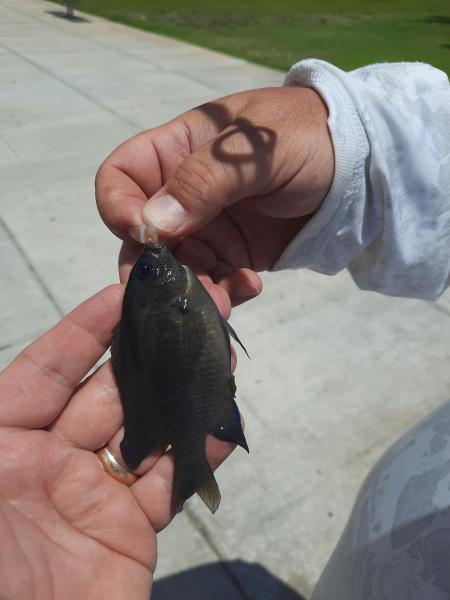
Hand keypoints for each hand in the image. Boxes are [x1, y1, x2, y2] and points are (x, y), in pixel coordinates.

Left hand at [0, 286, 234, 599]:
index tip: (123, 294)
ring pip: (146, 429)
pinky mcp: (131, 528)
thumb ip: (2, 415)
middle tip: (190, 315)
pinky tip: (222, 420)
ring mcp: (95, 492)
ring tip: (217, 355)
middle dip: (149, 352)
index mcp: (3, 441)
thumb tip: (41, 369)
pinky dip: (199, 451)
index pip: (48, 369)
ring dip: (182, 393)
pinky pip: (170, 482)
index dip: (84, 330)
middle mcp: (49, 458)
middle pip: (108, 391)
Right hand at [96, 86, 333, 303]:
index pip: (121, 177)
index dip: (118, 207)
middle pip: (142, 236)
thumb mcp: (256, 152)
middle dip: (155, 269)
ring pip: (176, 269)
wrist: (361, 165)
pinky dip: (224, 294)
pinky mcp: (233, 255)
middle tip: (179, 292)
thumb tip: (152, 225)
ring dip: (192, 290)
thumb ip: (204, 183)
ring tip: (224, 302)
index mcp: (177, 151)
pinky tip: (249, 286)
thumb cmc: (308, 137)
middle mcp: (183, 194)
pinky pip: (213, 283)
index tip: (145, 233)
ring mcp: (208, 228)